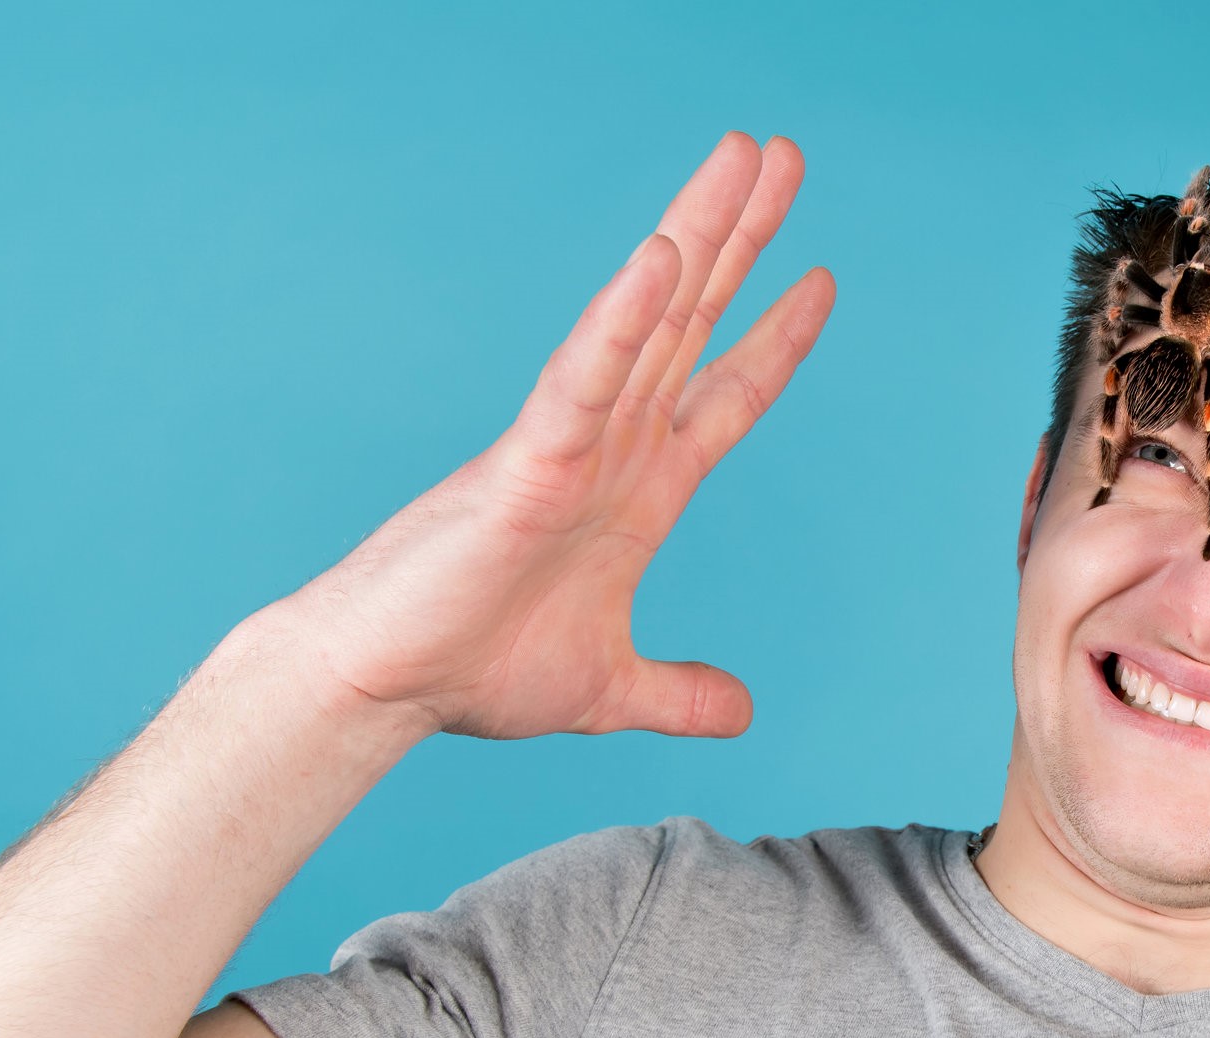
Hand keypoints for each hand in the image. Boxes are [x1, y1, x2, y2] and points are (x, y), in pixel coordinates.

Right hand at [280, 131, 833, 740]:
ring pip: (648, 318)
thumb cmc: (474, 670)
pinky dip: (623, 320)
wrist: (388, 689)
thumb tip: (741, 710)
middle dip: (741, 239)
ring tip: (743, 156)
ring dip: (697, 235)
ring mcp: (570, 444)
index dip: (775, 340)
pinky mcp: (525, 464)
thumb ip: (679, 692)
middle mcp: (611, 447)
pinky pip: (584, 379)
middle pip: (692, 321)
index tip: (821, 279)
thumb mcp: (612, 687)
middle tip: (781, 153)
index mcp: (639, 489)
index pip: (724, 394)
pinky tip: (662, 257)